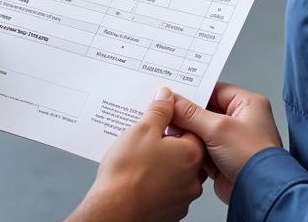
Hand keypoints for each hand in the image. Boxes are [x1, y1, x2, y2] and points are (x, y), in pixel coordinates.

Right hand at [67, 88, 205, 221]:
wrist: (114, 212)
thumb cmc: (128, 174)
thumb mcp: (144, 129)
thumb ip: (160, 110)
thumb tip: (167, 97)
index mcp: (191, 154)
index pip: (193, 128)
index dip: (177, 119)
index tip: (164, 114)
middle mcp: (192, 178)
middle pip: (186, 151)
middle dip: (170, 141)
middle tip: (150, 133)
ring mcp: (182, 198)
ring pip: (177, 172)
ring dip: (164, 163)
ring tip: (141, 155)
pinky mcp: (170, 212)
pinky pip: (168, 190)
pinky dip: (158, 182)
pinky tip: (141, 175)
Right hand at [170, 83, 281, 203]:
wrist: (258, 194)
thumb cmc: (253, 157)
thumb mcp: (218, 128)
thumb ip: (191, 114)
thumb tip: (174, 102)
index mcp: (247, 104)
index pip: (215, 90)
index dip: (195, 92)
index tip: (174, 93)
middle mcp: (241, 121)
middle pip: (207, 111)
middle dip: (188, 115)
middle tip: (168, 112)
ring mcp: (232, 141)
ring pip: (202, 131)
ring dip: (189, 134)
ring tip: (170, 130)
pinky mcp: (224, 160)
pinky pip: (203, 149)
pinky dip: (192, 150)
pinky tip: (179, 148)